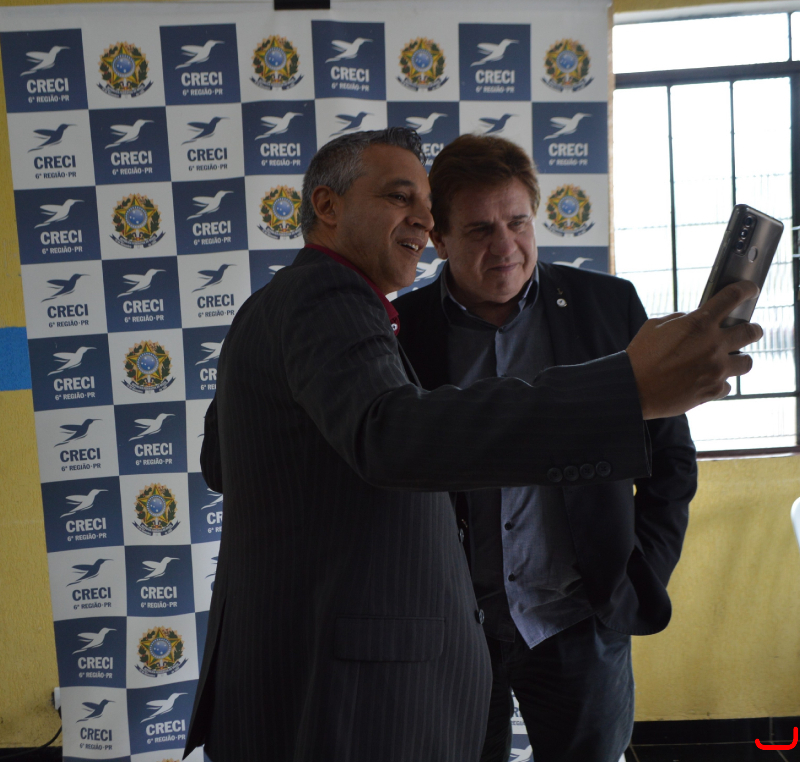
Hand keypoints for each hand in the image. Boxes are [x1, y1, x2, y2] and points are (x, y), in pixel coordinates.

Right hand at [626, 281, 762, 419]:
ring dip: (739, 359)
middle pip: (752, 332)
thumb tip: (693, 320)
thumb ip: (680, 320)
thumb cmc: (640, 356)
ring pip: (747, 362)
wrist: (633, 389)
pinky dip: (719, 382)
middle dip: (753, 329)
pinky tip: (706, 380)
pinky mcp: (713, 390)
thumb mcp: (655, 326)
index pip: (732, 297)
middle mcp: (713, 345)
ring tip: (728, 360)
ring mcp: (716, 369)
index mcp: (698, 323)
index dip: (745, 289)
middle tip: (749, 331)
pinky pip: (727, 385)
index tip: (749, 290)